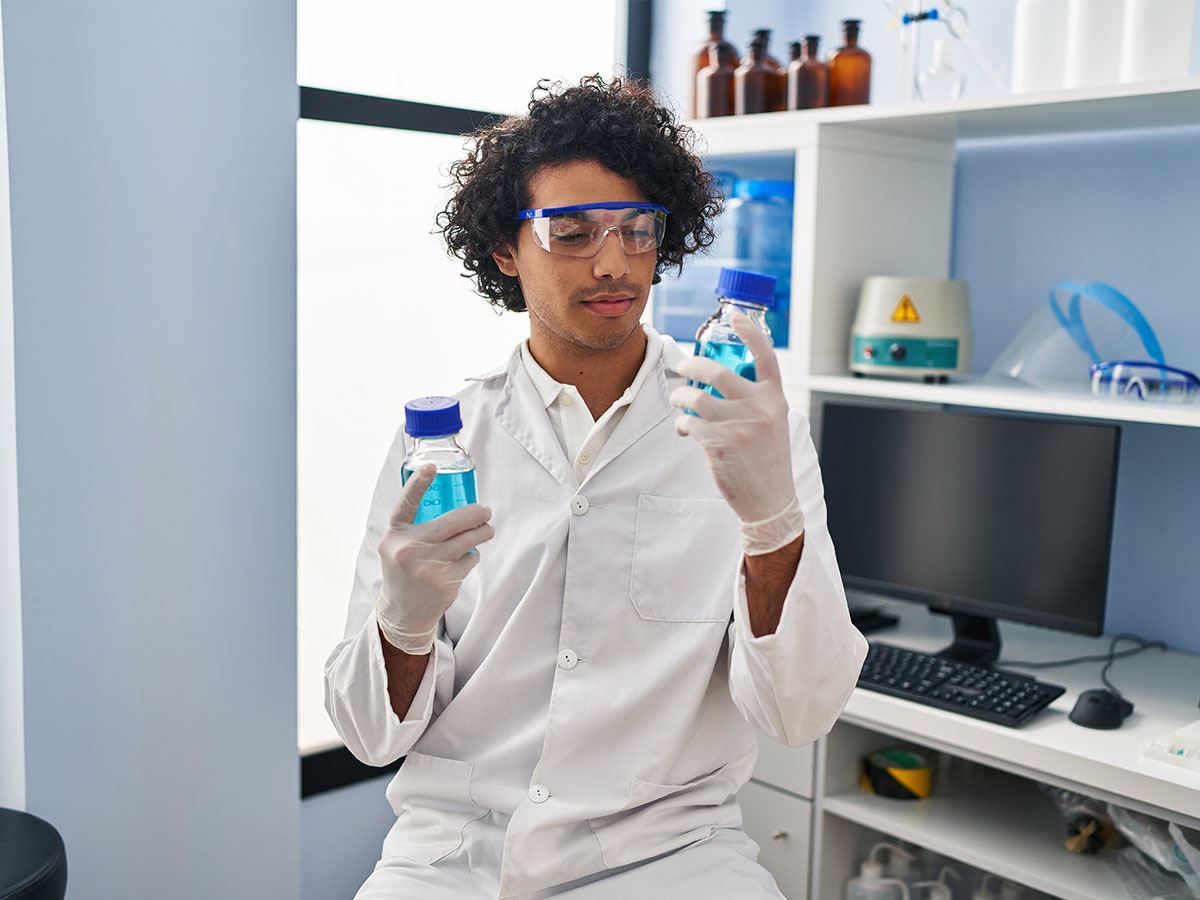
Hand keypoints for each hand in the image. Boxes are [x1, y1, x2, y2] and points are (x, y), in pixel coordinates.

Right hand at [375, 464, 493, 653]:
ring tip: (487, 529)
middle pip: (451, 522)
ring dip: (482, 532)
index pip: (405, 504)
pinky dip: (472, 556)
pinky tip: (466, 557)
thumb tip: (447, 499)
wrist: (403, 612)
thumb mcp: (396, 545)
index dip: (418, 484)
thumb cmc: (403, 570)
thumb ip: (413, 526)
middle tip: (485, 511)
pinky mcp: (445, 580)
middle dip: (475, 514)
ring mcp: (428, 566)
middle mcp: (409, 549)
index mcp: (395, 535)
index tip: (431, 467)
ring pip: (466, 540)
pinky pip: (469, 559)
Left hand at [670, 313, 804, 552]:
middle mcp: (760, 408)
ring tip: (679, 402)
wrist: (770, 501)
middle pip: (718, 372)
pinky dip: (682, 425)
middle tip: (683, 369)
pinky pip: (690, 424)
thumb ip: (756, 401)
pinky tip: (686, 430)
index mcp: (776, 399)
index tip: (734, 316)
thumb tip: (720, 381)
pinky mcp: (720, 445)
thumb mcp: (773, 424)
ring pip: (697, 398)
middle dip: (692, 366)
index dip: (750, 332)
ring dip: (680, 398)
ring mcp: (740, 426)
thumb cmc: (767, 460)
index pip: (766, 356)